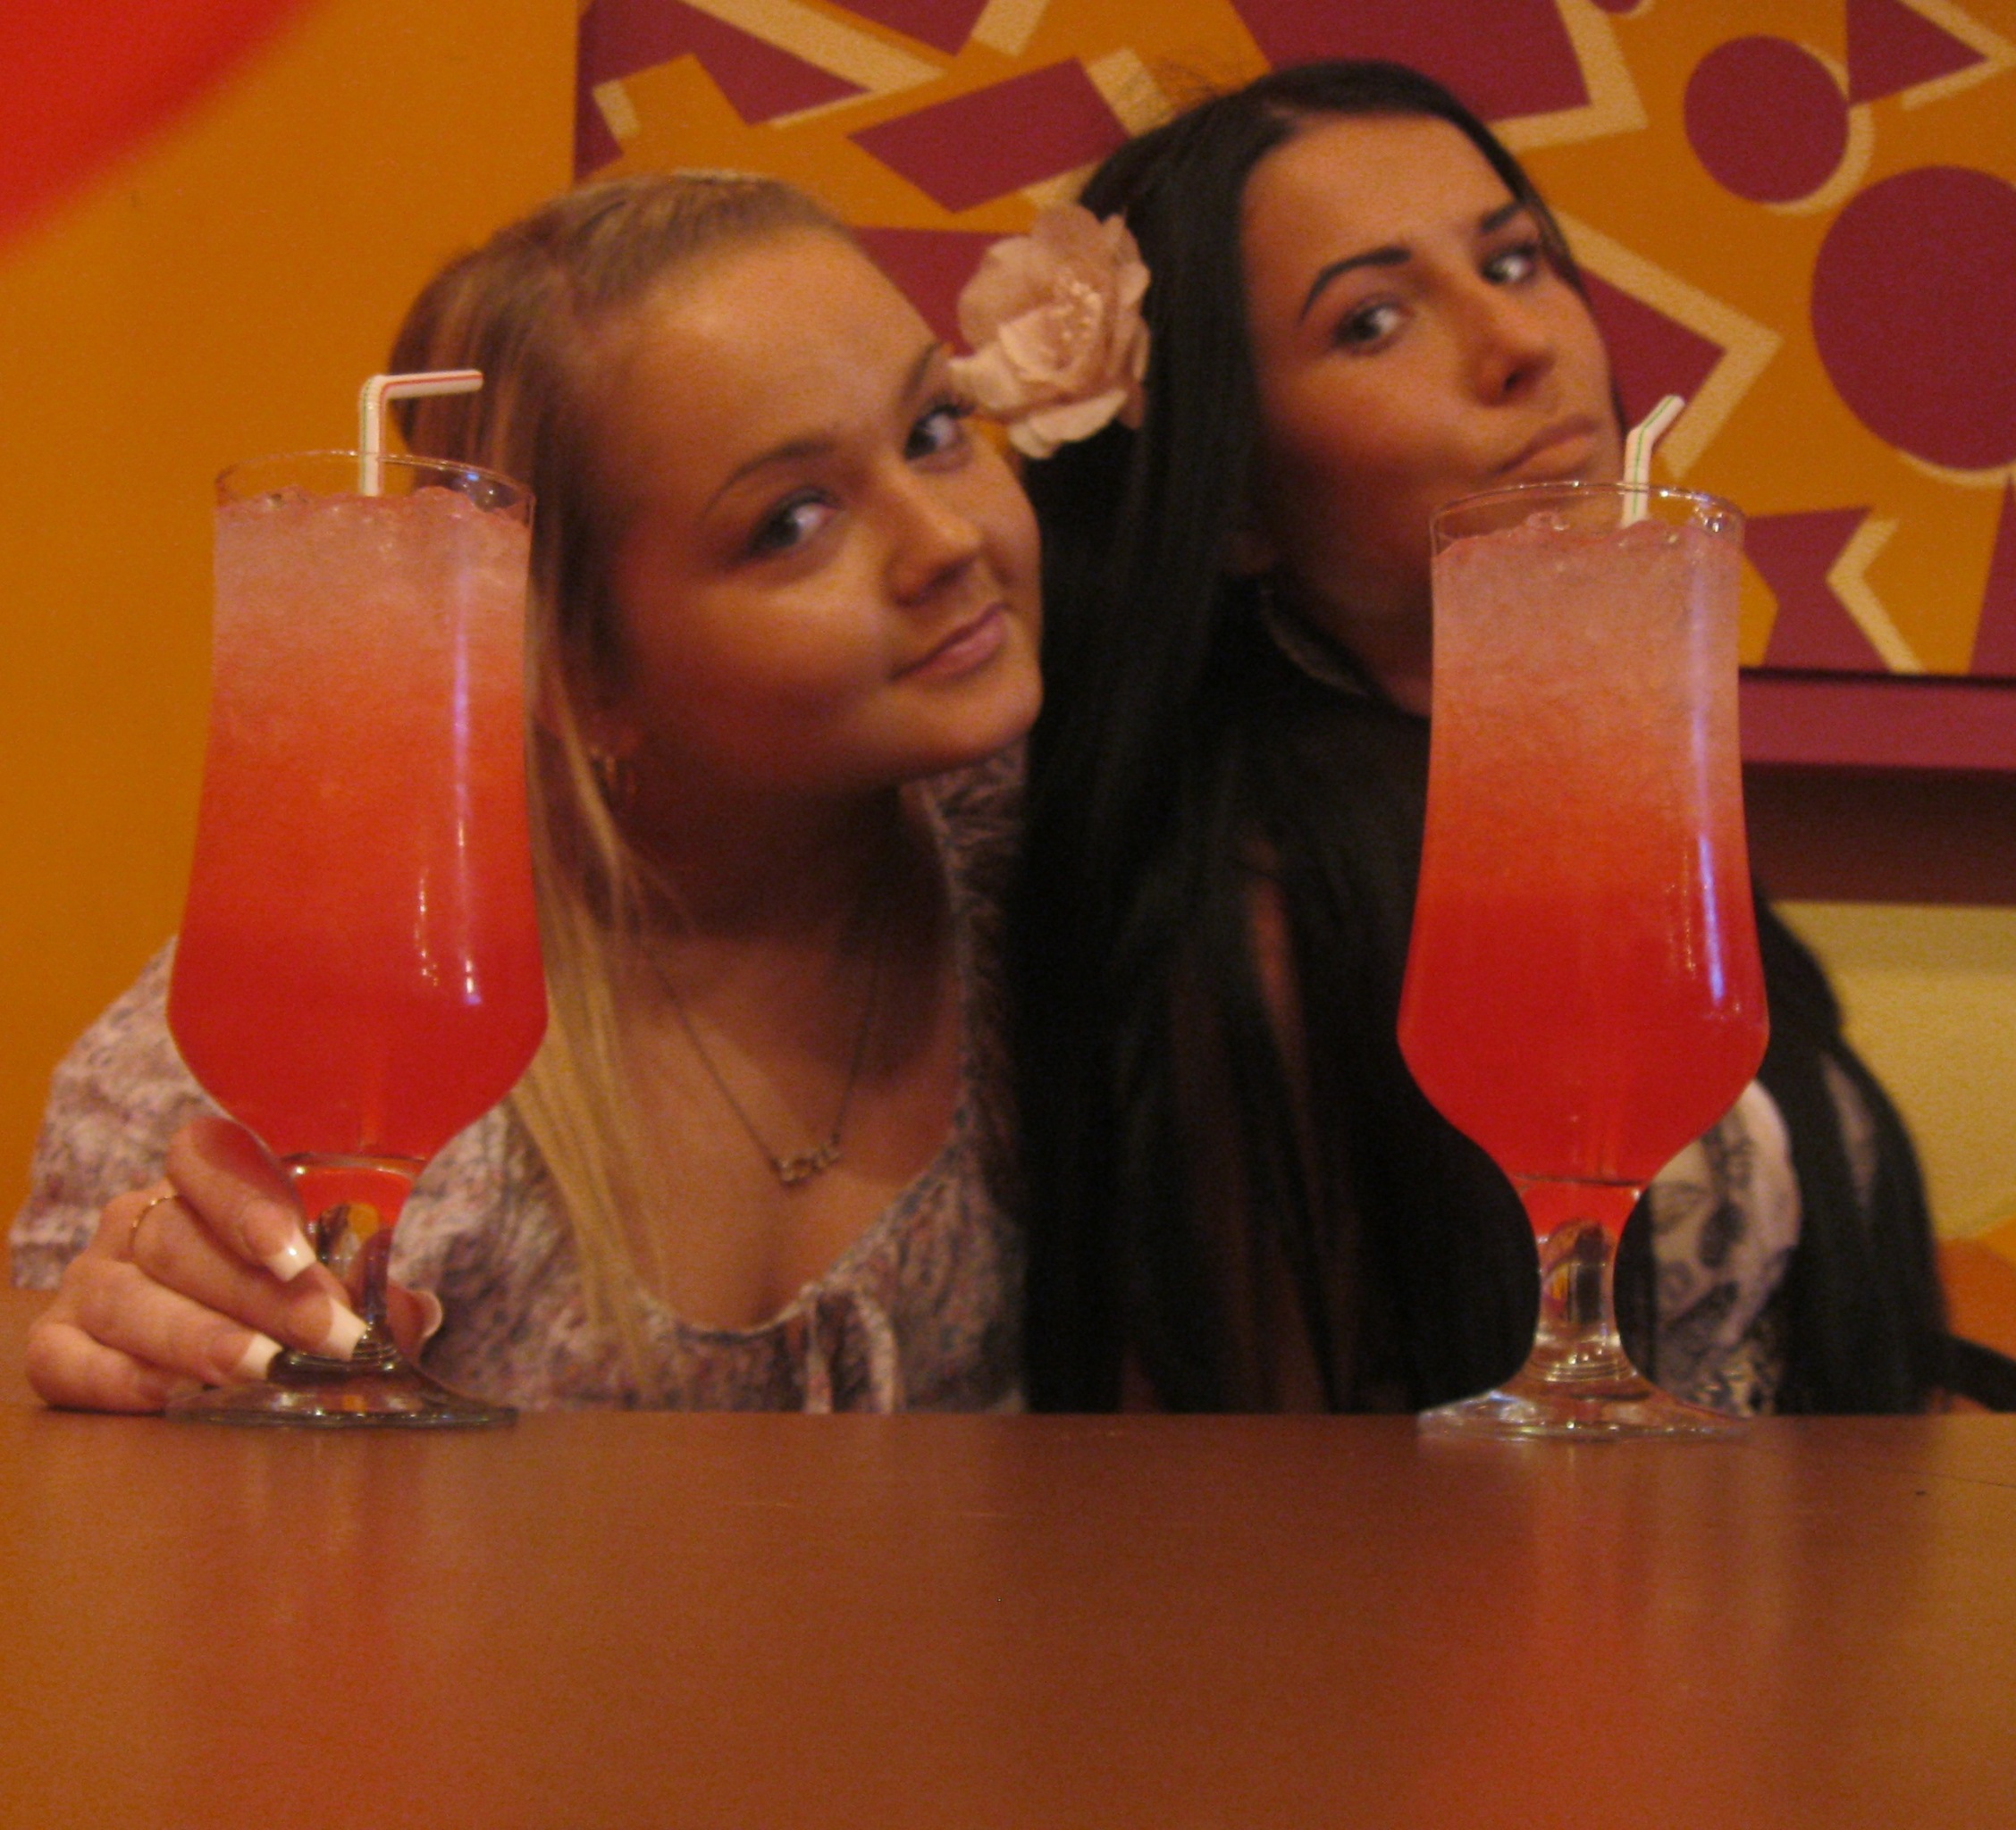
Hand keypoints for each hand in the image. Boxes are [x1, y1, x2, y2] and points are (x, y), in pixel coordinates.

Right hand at [23, 1116, 441, 1412]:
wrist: (211, 1337)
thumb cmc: (285, 1293)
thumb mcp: (331, 1276)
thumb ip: (365, 1287)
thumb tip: (412, 1315)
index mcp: (204, 1180)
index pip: (206, 1158)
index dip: (245, 1201)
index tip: (294, 1250)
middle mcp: (138, 1221)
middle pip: (180, 1242)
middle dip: (257, 1293)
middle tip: (322, 1334)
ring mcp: (92, 1279)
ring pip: (127, 1299)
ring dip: (198, 1338)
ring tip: (261, 1370)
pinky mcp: (56, 1341)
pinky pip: (65, 1359)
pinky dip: (118, 1379)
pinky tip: (175, 1395)